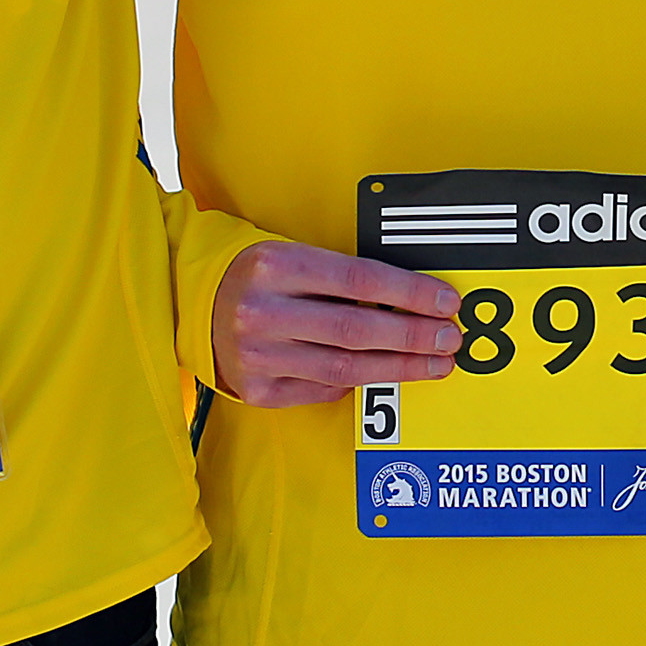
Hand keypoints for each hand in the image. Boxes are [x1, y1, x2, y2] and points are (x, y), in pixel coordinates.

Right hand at [212, 240, 458, 408]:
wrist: (196, 304)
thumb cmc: (260, 277)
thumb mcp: (294, 257)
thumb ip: (343, 277)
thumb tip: (413, 301)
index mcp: (276, 266)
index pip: (360, 280)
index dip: (410, 294)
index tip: (447, 303)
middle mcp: (263, 311)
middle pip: (356, 330)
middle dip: (413, 337)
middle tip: (449, 340)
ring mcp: (258, 355)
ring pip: (346, 368)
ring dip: (399, 367)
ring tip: (434, 364)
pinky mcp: (258, 389)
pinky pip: (323, 389)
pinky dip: (356, 381)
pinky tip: (382, 373)